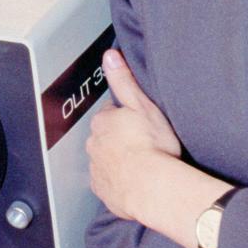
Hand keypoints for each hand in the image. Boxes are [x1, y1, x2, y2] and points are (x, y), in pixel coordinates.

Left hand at [86, 49, 181, 220]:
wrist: (152, 187)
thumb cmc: (152, 146)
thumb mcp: (142, 105)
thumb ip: (123, 80)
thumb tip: (110, 56)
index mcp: (103, 121)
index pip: (110, 112)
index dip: (126, 116)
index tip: (139, 122)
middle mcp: (94, 144)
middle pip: (106, 136)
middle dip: (120, 138)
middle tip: (143, 142)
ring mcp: (97, 168)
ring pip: (105, 158)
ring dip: (118, 159)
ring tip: (141, 163)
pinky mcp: (103, 190)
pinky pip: (108, 182)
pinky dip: (118, 180)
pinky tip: (135, 181)